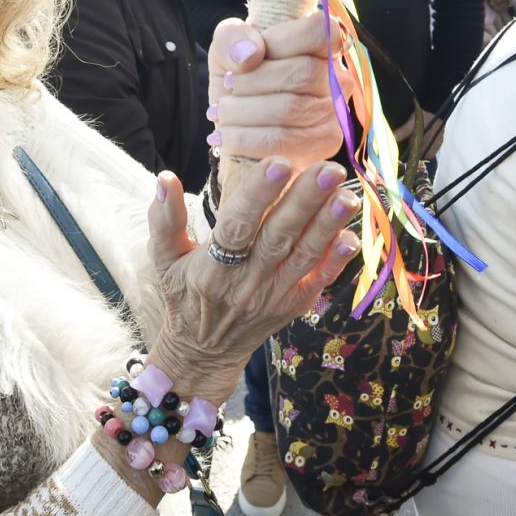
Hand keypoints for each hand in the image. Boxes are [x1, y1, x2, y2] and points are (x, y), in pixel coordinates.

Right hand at [144, 159, 360, 402]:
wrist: (204, 352)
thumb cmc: (184, 294)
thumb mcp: (164, 259)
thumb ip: (164, 219)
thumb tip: (165, 178)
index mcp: (211, 268)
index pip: (236, 226)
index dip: (258, 196)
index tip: (279, 163)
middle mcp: (246, 282)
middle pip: (278, 237)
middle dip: (306, 201)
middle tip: (328, 170)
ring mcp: (274, 295)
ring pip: (304, 255)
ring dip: (328, 225)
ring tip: (347, 195)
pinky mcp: (294, 304)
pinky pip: (318, 281)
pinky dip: (336, 260)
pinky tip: (352, 236)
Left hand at [207, 13, 344, 168]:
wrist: (235, 120)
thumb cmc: (240, 75)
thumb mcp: (228, 47)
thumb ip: (232, 37)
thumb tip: (251, 53)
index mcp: (322, 44)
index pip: (319, 32)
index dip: (280, 41)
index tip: (250, 56)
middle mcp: (338, 77)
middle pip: (302, 73)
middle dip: (253, 81)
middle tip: (228, 86)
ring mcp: (335, 112)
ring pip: (291, 109)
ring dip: (244, 111)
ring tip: (222, 111)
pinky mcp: (325, 143)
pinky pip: (285, 141)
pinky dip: (246, 139)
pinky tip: (227, 136)